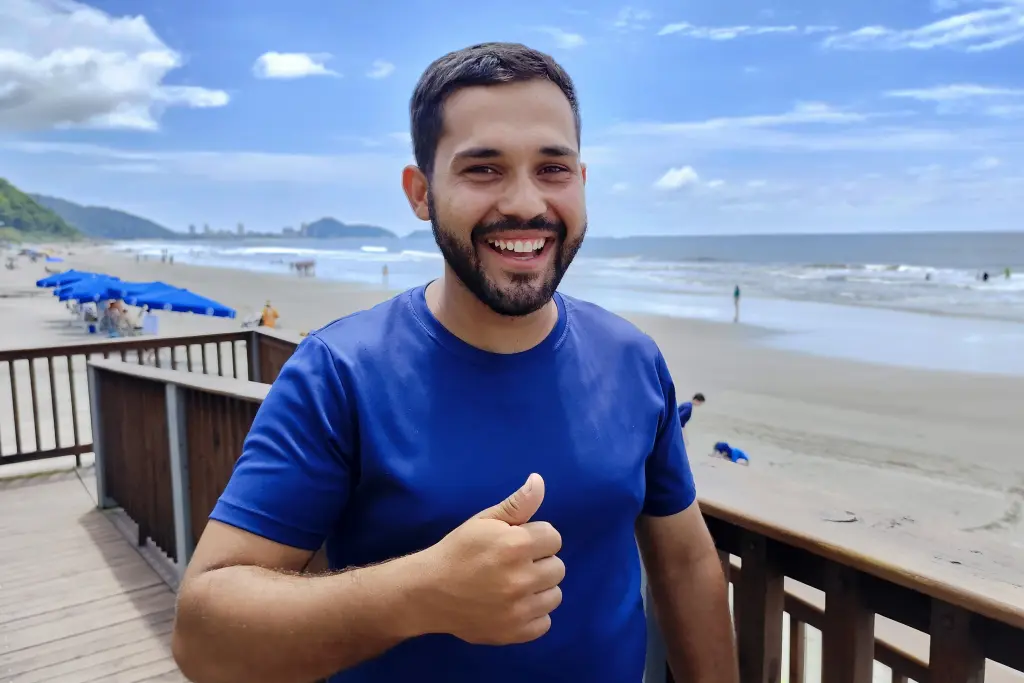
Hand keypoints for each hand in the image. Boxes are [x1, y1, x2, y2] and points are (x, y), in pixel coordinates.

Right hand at [418, 473, 563, 644]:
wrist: (428, 592)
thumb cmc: (458, 551)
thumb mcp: (484, 521)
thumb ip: (517, 504)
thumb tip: (539, 480)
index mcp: (515, 545)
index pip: (554, 538)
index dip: (536, 537)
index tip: (517, 543)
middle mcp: (521, 578)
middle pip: (558, 567)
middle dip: (540, 562)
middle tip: (515, 564)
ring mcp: (519, 609)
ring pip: (555, 595)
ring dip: (540, 589)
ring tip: (515, 585)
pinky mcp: (515, 632)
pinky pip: (545, 623)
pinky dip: (534, 615)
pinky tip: (514, 606)